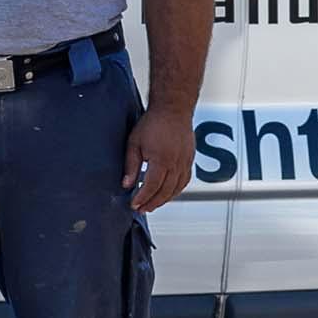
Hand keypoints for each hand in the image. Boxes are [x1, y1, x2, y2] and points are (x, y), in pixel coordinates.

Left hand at [122, 100, 194, 214]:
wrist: (173, 109)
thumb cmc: (153, 122)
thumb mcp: (134, 143)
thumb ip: (131, 165)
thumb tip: (126, 184)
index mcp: (161, 160)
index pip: (151, 187)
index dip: (142, 198)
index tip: (134, 205)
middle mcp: (176, 163)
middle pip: (165, 192)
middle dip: (152, 203)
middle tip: (142, 209)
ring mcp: (185, 162)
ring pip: (177, 189)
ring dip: (164, 200)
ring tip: (152, 204)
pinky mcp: (190, 160)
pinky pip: (185, 181)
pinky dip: (176, 191)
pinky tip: (168, 193)